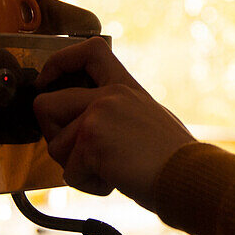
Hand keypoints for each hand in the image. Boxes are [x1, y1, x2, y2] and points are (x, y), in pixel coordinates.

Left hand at [33, 37, 194, 206]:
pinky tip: (116, 179)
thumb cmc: (175, 159)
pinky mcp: (91, 140)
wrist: (190, 177)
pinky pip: (69, 172)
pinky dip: (90, 185)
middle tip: (82, 151)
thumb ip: (116, 112)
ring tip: (110, 168)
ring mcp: (99, 114)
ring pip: (54, 145)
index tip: (48, 81)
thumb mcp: (148, 118)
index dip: (59, 62)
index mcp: (126, 86)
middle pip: (44, 104)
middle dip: (55, 136)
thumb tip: (85, 127)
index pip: (89, 50)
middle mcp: (110, 94)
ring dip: (76, 167)